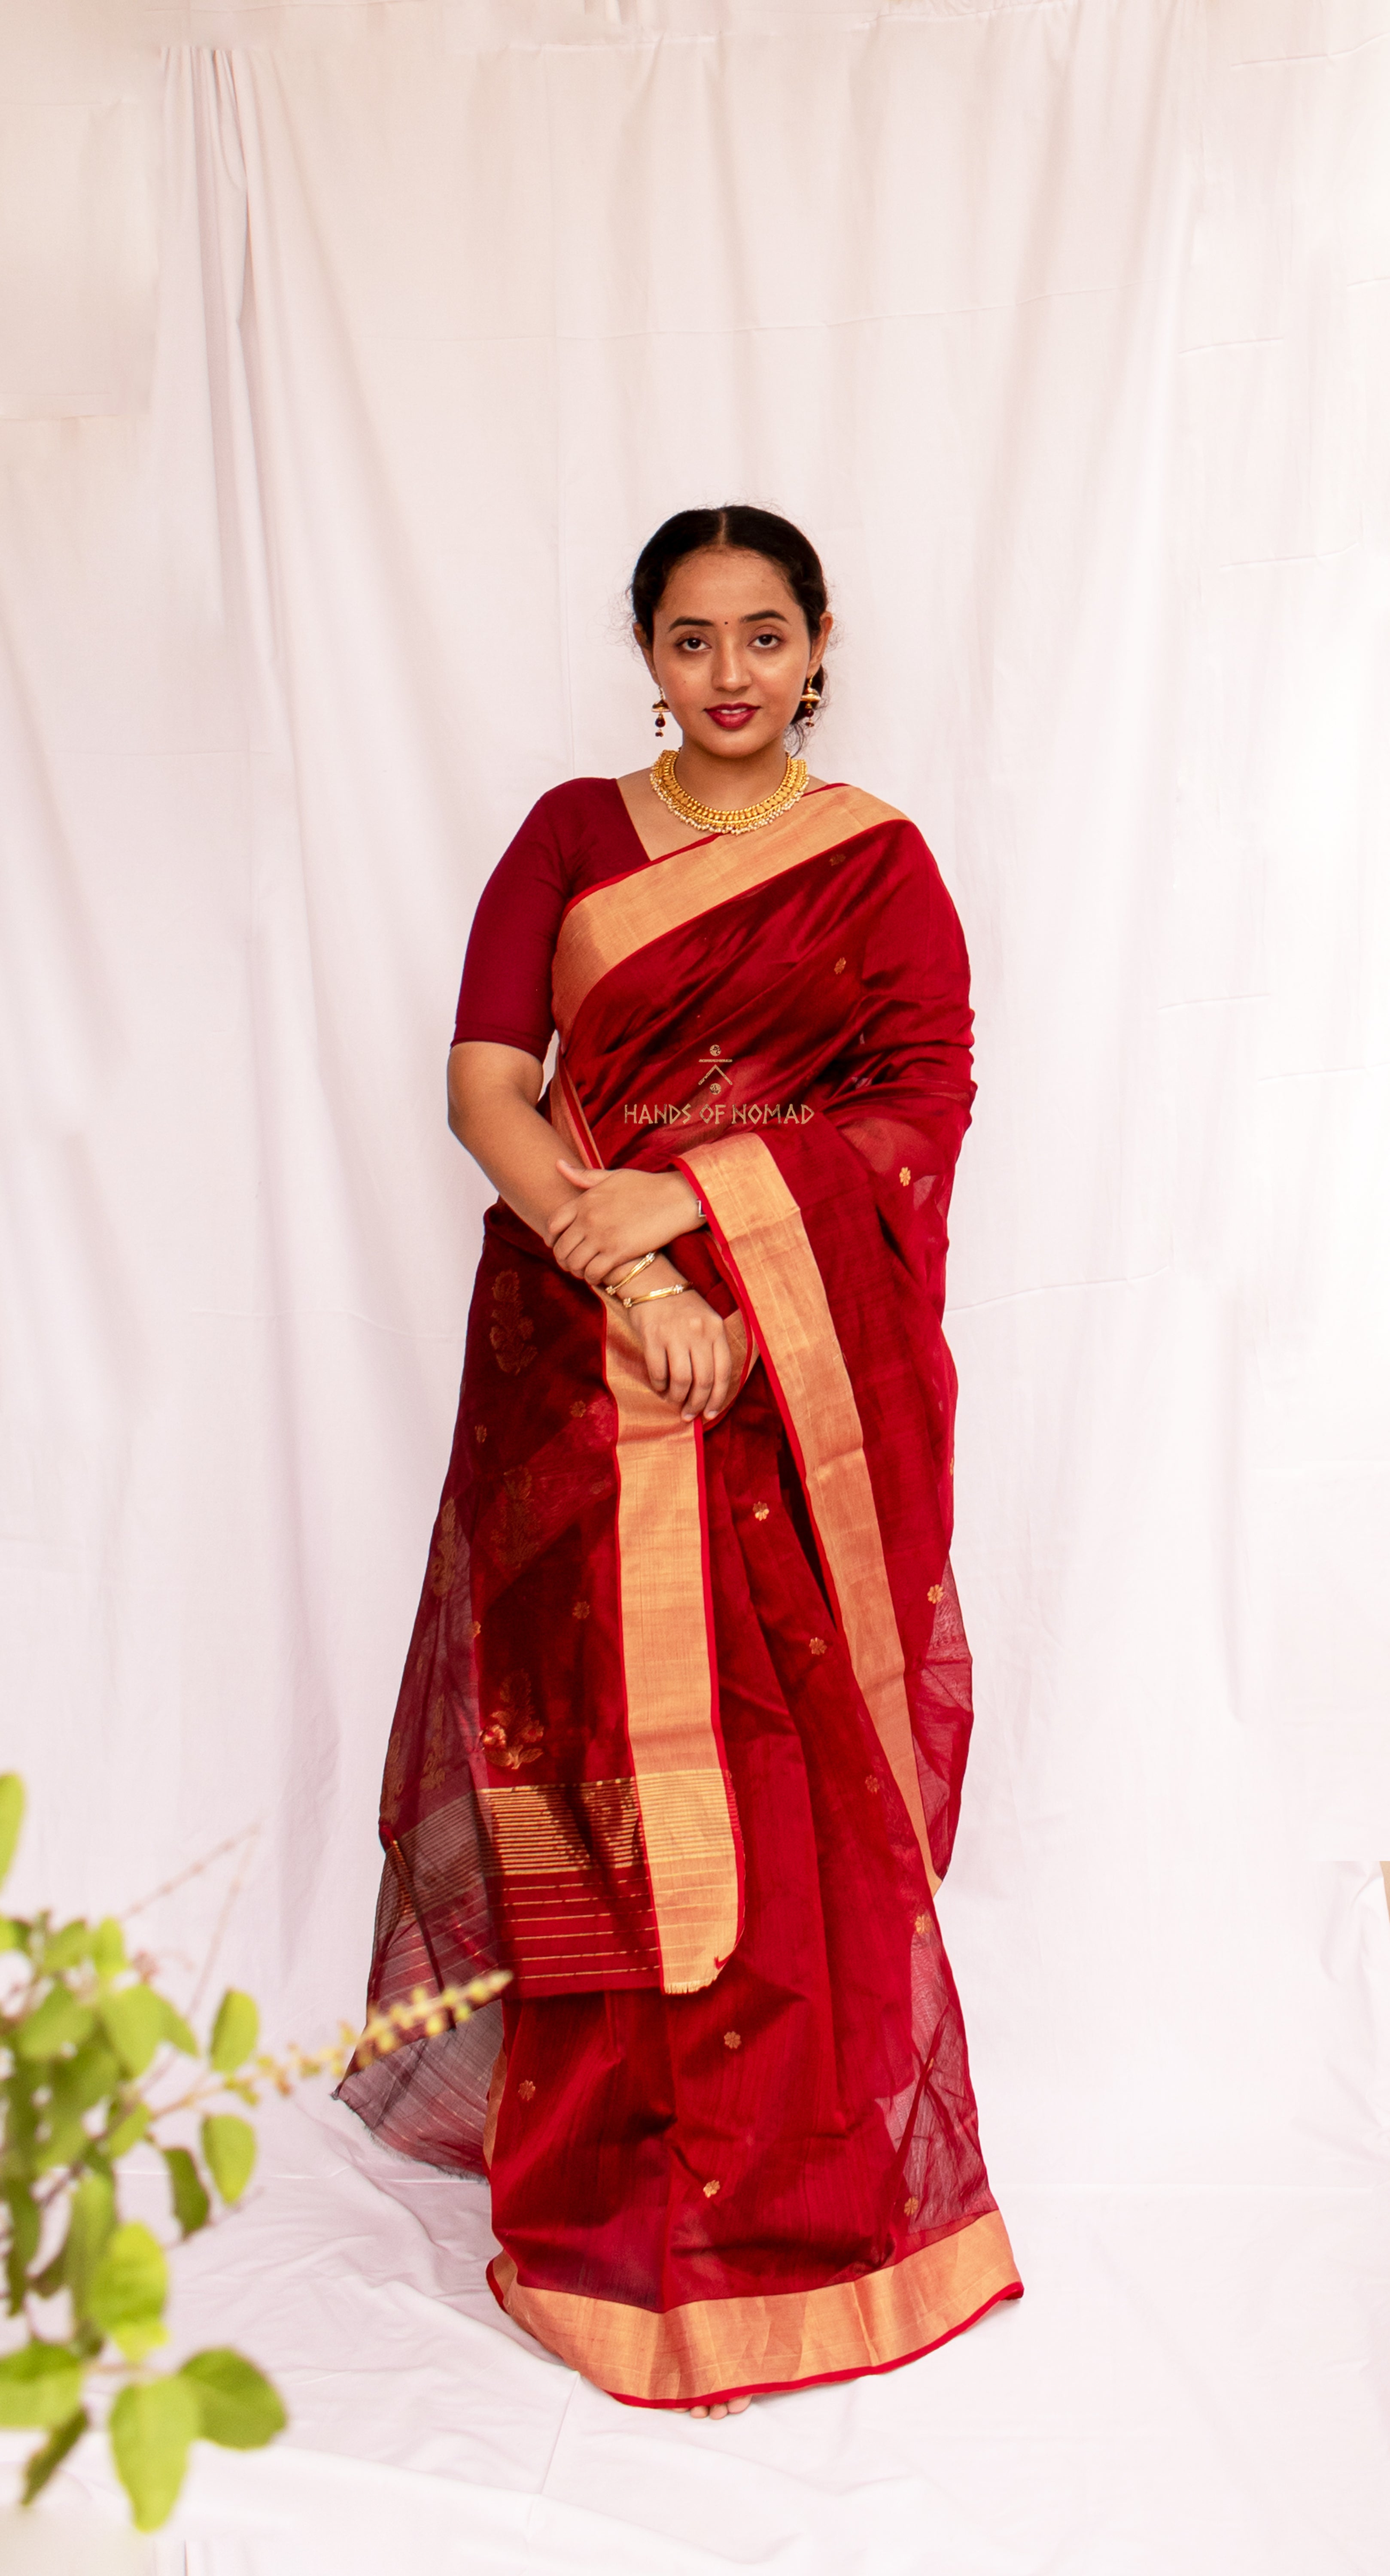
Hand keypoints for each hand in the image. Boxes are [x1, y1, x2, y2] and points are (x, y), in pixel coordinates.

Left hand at [548, 1160, 703, 1284]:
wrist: (675, 1198)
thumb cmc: (646, 1186)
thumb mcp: (612, 1176)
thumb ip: (584, 1176)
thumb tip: (557, 1164)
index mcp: (585, 1200)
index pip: (553, 1223)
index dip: (552, 1238)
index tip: (559, 1244)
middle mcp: (589, 1218)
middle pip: (561, 1248)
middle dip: (563, 1259)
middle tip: (572, 1263)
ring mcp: (602, 1236)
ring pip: (574, 1263)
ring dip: (576, 1271)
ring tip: (584, 1271)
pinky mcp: (618, 1251)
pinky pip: (593, 1272)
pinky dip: (592, 1277)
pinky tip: (599, 1275)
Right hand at [629, 1287, 732, 1421]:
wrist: (652, 1282)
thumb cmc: (681, 1307)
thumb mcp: (706, 1320)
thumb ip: (711, 1347)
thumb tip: (710, 1388)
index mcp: (716, 1329)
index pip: (724, 1372)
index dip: (718, 1398)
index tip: (711, 1414)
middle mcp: (699, 1332)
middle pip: (704, 1380)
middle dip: (697, 1404)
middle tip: (690, 1415)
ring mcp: (676, 1334)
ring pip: (682, 1380)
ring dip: (678, 1398)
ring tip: (674, 1403)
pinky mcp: (653, 1336)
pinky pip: (658, 1371)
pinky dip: (659, 1385)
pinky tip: (660, 1388)